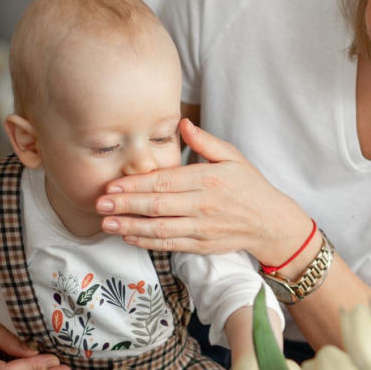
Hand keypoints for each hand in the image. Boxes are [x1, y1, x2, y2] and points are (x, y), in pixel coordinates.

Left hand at [96, 119, 308, 262]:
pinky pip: (170, 245)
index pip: (165, 182)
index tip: (113, 185)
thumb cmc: (250, 186)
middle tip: (100, 203)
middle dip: (125, 205)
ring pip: (160, 229)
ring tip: (106, 223)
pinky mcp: (202, 245)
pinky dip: (147, 242)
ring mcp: (202, 228)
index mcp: (208, 179)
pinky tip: (129, 236)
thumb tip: (182, 123)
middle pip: (157, 206)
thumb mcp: (233, 156)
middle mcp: (203, 205)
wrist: (271, 223)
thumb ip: (205, 141)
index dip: (136, 185)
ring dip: (130, 227)